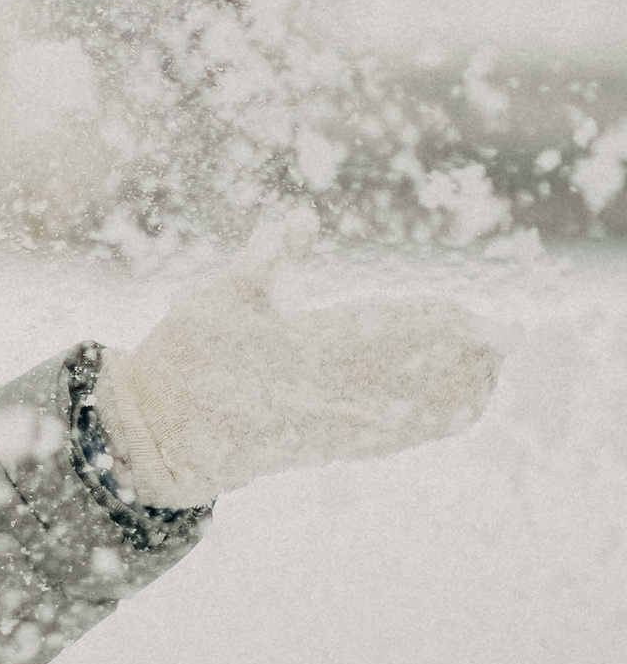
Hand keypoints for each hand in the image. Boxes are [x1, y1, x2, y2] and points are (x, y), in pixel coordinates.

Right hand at [93, 230, 501, 507]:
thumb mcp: (212, 297)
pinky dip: (439, 416)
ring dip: (457, 384)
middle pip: (409, 374)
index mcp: (295, 351)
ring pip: (410, 408)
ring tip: (493, 356)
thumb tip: (300, 218)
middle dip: (457, 354)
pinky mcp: (332, 445)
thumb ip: (262, 258)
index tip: (467, 312)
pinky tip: (468, 400)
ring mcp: (330, 424)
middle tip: (502, 332)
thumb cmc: (182, 360)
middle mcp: (322, 394)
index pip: (377, 335)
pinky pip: (399, 434)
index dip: (428, 325)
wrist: (161, 438)